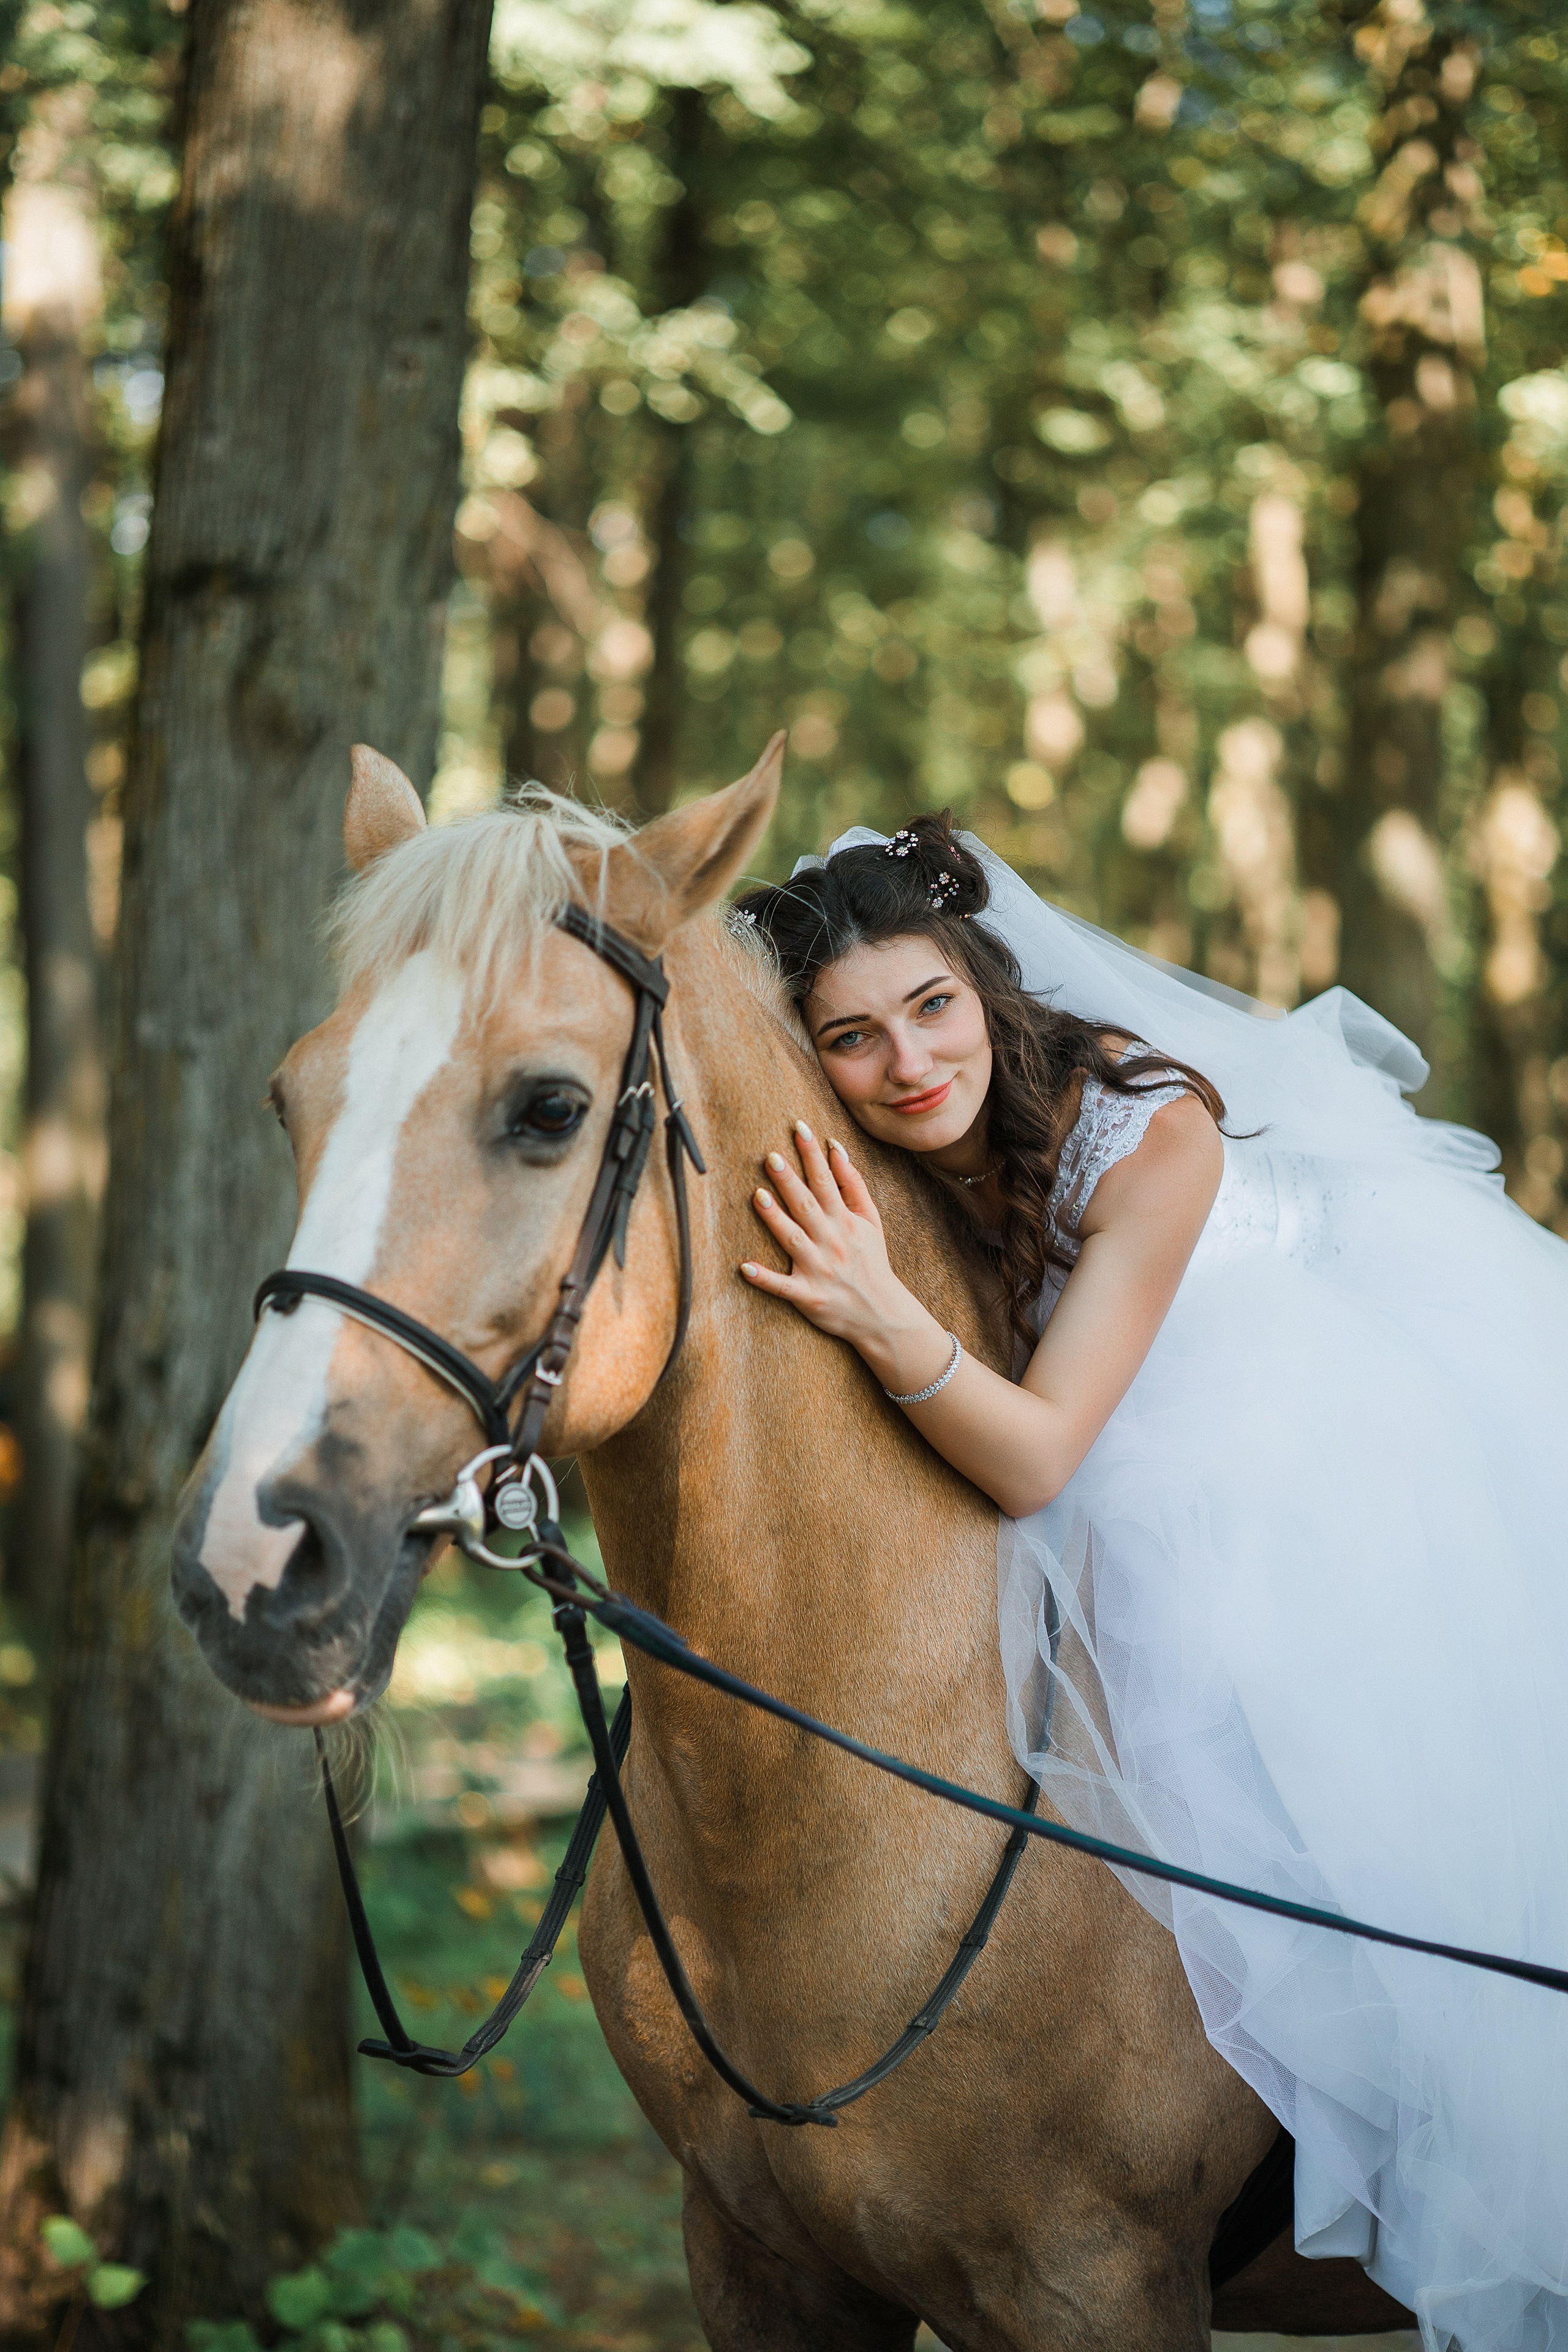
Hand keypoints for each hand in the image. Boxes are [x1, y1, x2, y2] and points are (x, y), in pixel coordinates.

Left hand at [742, 1123, 910, 1347]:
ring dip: (775, 1219)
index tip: (799, 1128)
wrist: (882, 1314)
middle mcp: (832, 1242)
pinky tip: (745, 1267)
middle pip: (807, 1206)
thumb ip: (853, 1185)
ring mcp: (818, 1270)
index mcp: (846, 1222)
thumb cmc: (872, 1261)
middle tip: (771, 1157)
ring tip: (758, 1196)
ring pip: (794, 1240)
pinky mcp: (807, 1296)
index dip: (812, 1154)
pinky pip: (783, 1287)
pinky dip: (765, 1279)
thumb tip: (836, 1148)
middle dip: (790, 1181)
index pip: (826, 1181)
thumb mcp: (871, 1221)